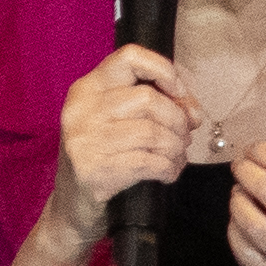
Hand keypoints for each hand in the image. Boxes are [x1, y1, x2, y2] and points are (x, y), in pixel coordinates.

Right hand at [52, 44, 196, 222]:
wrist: (72, 209)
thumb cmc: (102, 160)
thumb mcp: (117, 123)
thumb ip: (153, 107)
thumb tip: (192, 110)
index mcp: (87, 90)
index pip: (129, 57)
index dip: (163, 70)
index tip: (179, 92)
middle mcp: (81, 110)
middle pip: (148, 98)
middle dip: (177, 119)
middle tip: (184, 137)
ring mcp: (84, 140)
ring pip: (152, 132)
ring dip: (176, 148)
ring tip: (177, 157)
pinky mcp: (94, 170)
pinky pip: (148, 162)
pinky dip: (168, 168)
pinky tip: (167, 174)